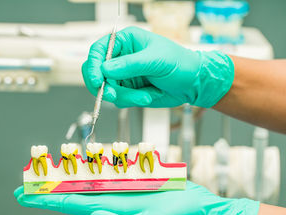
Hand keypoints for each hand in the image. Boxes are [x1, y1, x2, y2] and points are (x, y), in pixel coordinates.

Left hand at [14, 181, 258, 214]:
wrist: (194, 207)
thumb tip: (94, 214)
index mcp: (108, 208)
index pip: (69, 203)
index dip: (45, 198)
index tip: (24, 193)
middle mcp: (108, 196)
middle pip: (72, 188)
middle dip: (49, 182)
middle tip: (29, 175)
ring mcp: (118, 185)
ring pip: (86, 175)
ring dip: (67, 169)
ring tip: (49, 162)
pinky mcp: (129, 175)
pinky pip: (107, 164)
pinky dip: (93, 160)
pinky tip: (83, 157)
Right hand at [82, 26, 233, 107]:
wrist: (193, 84)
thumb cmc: (179, 63)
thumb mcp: (155, 60)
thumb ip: (129, 64)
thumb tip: (104, 69)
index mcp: (125, 42)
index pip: (98, 51)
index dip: (93, 65)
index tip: (96, 80)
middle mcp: (120, 58)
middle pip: (96, 73)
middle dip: (104, 86)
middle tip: (113, 95)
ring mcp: (123, 76)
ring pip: (108, 90)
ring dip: (125, 96)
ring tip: (146, 94)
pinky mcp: (128, 91)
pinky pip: (120, 100)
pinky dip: (133, 101)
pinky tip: (148, 95)